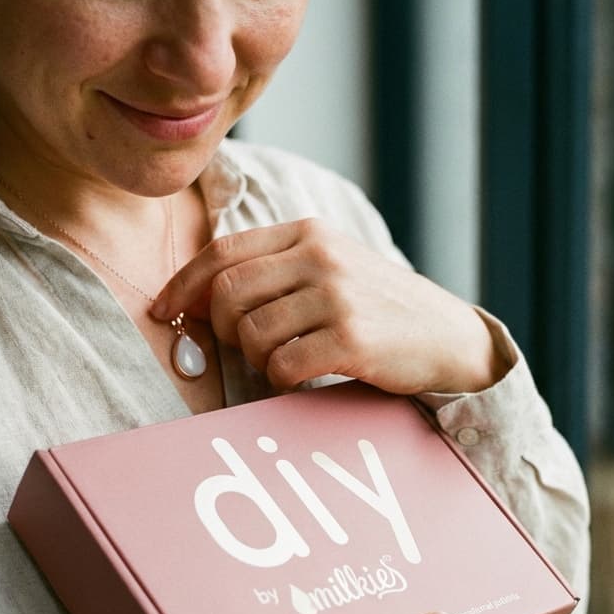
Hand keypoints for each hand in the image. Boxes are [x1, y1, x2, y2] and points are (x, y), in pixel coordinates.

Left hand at [151, 219, 510, 393]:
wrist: (450, 337)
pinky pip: (282, 365)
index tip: (164, 312)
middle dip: (219, 330)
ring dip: (256, 359)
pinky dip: (280, 380)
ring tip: (282, 363)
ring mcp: (336, 296)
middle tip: (239, 349)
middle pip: (227, 294)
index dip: (183, 285)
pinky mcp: (350, 337)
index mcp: (309, 233)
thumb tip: (201, 298)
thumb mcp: (334, 267)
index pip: (222, 252)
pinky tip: (301, 377)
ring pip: (251, 334)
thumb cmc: (381, 308)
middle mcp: (320, 256)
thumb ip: (277, 270)